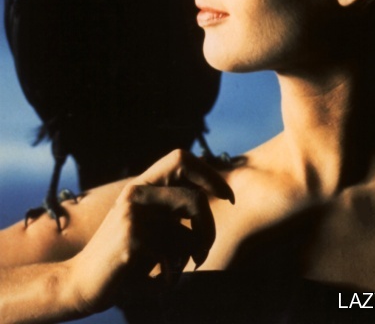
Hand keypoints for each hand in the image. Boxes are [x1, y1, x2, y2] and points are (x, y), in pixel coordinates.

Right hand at [67, 149, 233, 314]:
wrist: (80, 282)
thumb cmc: (122, 255)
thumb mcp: (146, 222)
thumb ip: (170, 207)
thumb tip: (211, 194)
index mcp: (142, 185)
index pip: (181, 159)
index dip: (209, 175)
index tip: (226, 197)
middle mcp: (136, 193)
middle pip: (195, 199)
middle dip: (210, 227)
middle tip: (204, 249)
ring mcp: (133, 215)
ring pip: (189, 232)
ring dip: (194, 255)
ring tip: (183, 266)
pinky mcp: (133, 240)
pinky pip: (175, 255)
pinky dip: (175, 274)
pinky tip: (161, 280)